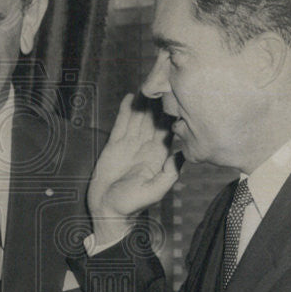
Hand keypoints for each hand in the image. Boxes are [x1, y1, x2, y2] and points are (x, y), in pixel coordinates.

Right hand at [87, 93, 179, 243]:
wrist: (108, 210)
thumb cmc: (132, 205)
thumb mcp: (155, 190)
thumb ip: (170, 173)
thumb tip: (182, 152)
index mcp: (159, 156)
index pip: (168, 130)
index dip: (173, 114)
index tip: (178, 95)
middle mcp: (146, 147)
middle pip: (154, 120)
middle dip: (159, 102)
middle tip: (163, 80)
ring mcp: (130, 145)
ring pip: (138, 119)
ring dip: (143, 102)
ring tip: (147, 83)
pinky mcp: (114, 145)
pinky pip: (121, 124)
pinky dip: (125, 111)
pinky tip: (129, 97)